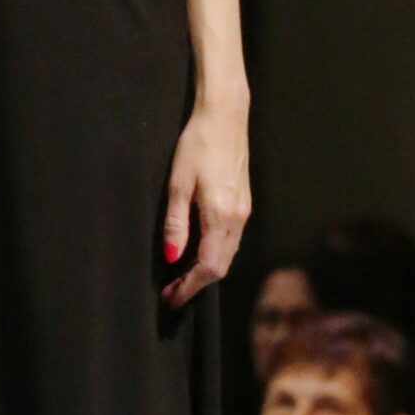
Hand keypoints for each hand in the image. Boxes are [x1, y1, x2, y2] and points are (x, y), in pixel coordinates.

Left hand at [162, 94, 250, 309]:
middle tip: (171, 293)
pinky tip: (197, 253)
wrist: (225, 116)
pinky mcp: (244, 203)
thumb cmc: (197, 144)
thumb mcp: (177, 183)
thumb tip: (172, 257)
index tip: (170, 298)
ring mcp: (244, 211)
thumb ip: (175, 223)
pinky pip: (231, 241)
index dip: (189, 287)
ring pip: (228, 255)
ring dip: (206, 271)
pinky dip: (215, 255)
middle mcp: (238, 218)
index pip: (209, 268)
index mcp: (221, 216)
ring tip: (180, 278)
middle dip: (196, 284)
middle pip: (221, 267)